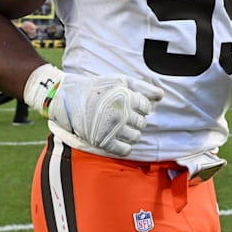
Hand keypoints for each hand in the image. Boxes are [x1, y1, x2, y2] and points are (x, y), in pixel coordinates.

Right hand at [24, 64, 163, 156]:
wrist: (71, 98)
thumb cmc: (98, 88)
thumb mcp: (121, 81)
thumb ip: (143, 87)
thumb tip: (161, 96)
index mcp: (126, 98)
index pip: (146, 107)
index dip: (141, 106)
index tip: (132, 105)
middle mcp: (121, 114)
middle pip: (142, 123)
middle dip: (136, 119)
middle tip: (124, 116)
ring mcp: (112, 129)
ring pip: (136, 137)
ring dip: (132, 133)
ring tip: (121, 126)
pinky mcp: (103, 141)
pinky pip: (124, 150)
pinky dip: (125, 147)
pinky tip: (119, 139)